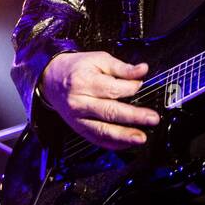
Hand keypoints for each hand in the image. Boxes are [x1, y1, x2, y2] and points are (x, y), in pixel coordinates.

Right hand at [38, 51, 160, 151]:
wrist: (52, 79)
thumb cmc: (77, 68)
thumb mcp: (98, 59)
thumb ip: (122, 67)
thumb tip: (142, 70)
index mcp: (83, 82)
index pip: (112, 89)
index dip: (131, 87)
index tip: (141, 83)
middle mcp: (79, 102)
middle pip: (109, 112)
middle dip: (133, 117)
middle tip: (152, 118)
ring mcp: (77, 118)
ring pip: (102, 131)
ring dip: (123, 136)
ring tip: (141, 138)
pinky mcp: (78, 128)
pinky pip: (96, 140)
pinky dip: (112, 144)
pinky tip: (126, 144)